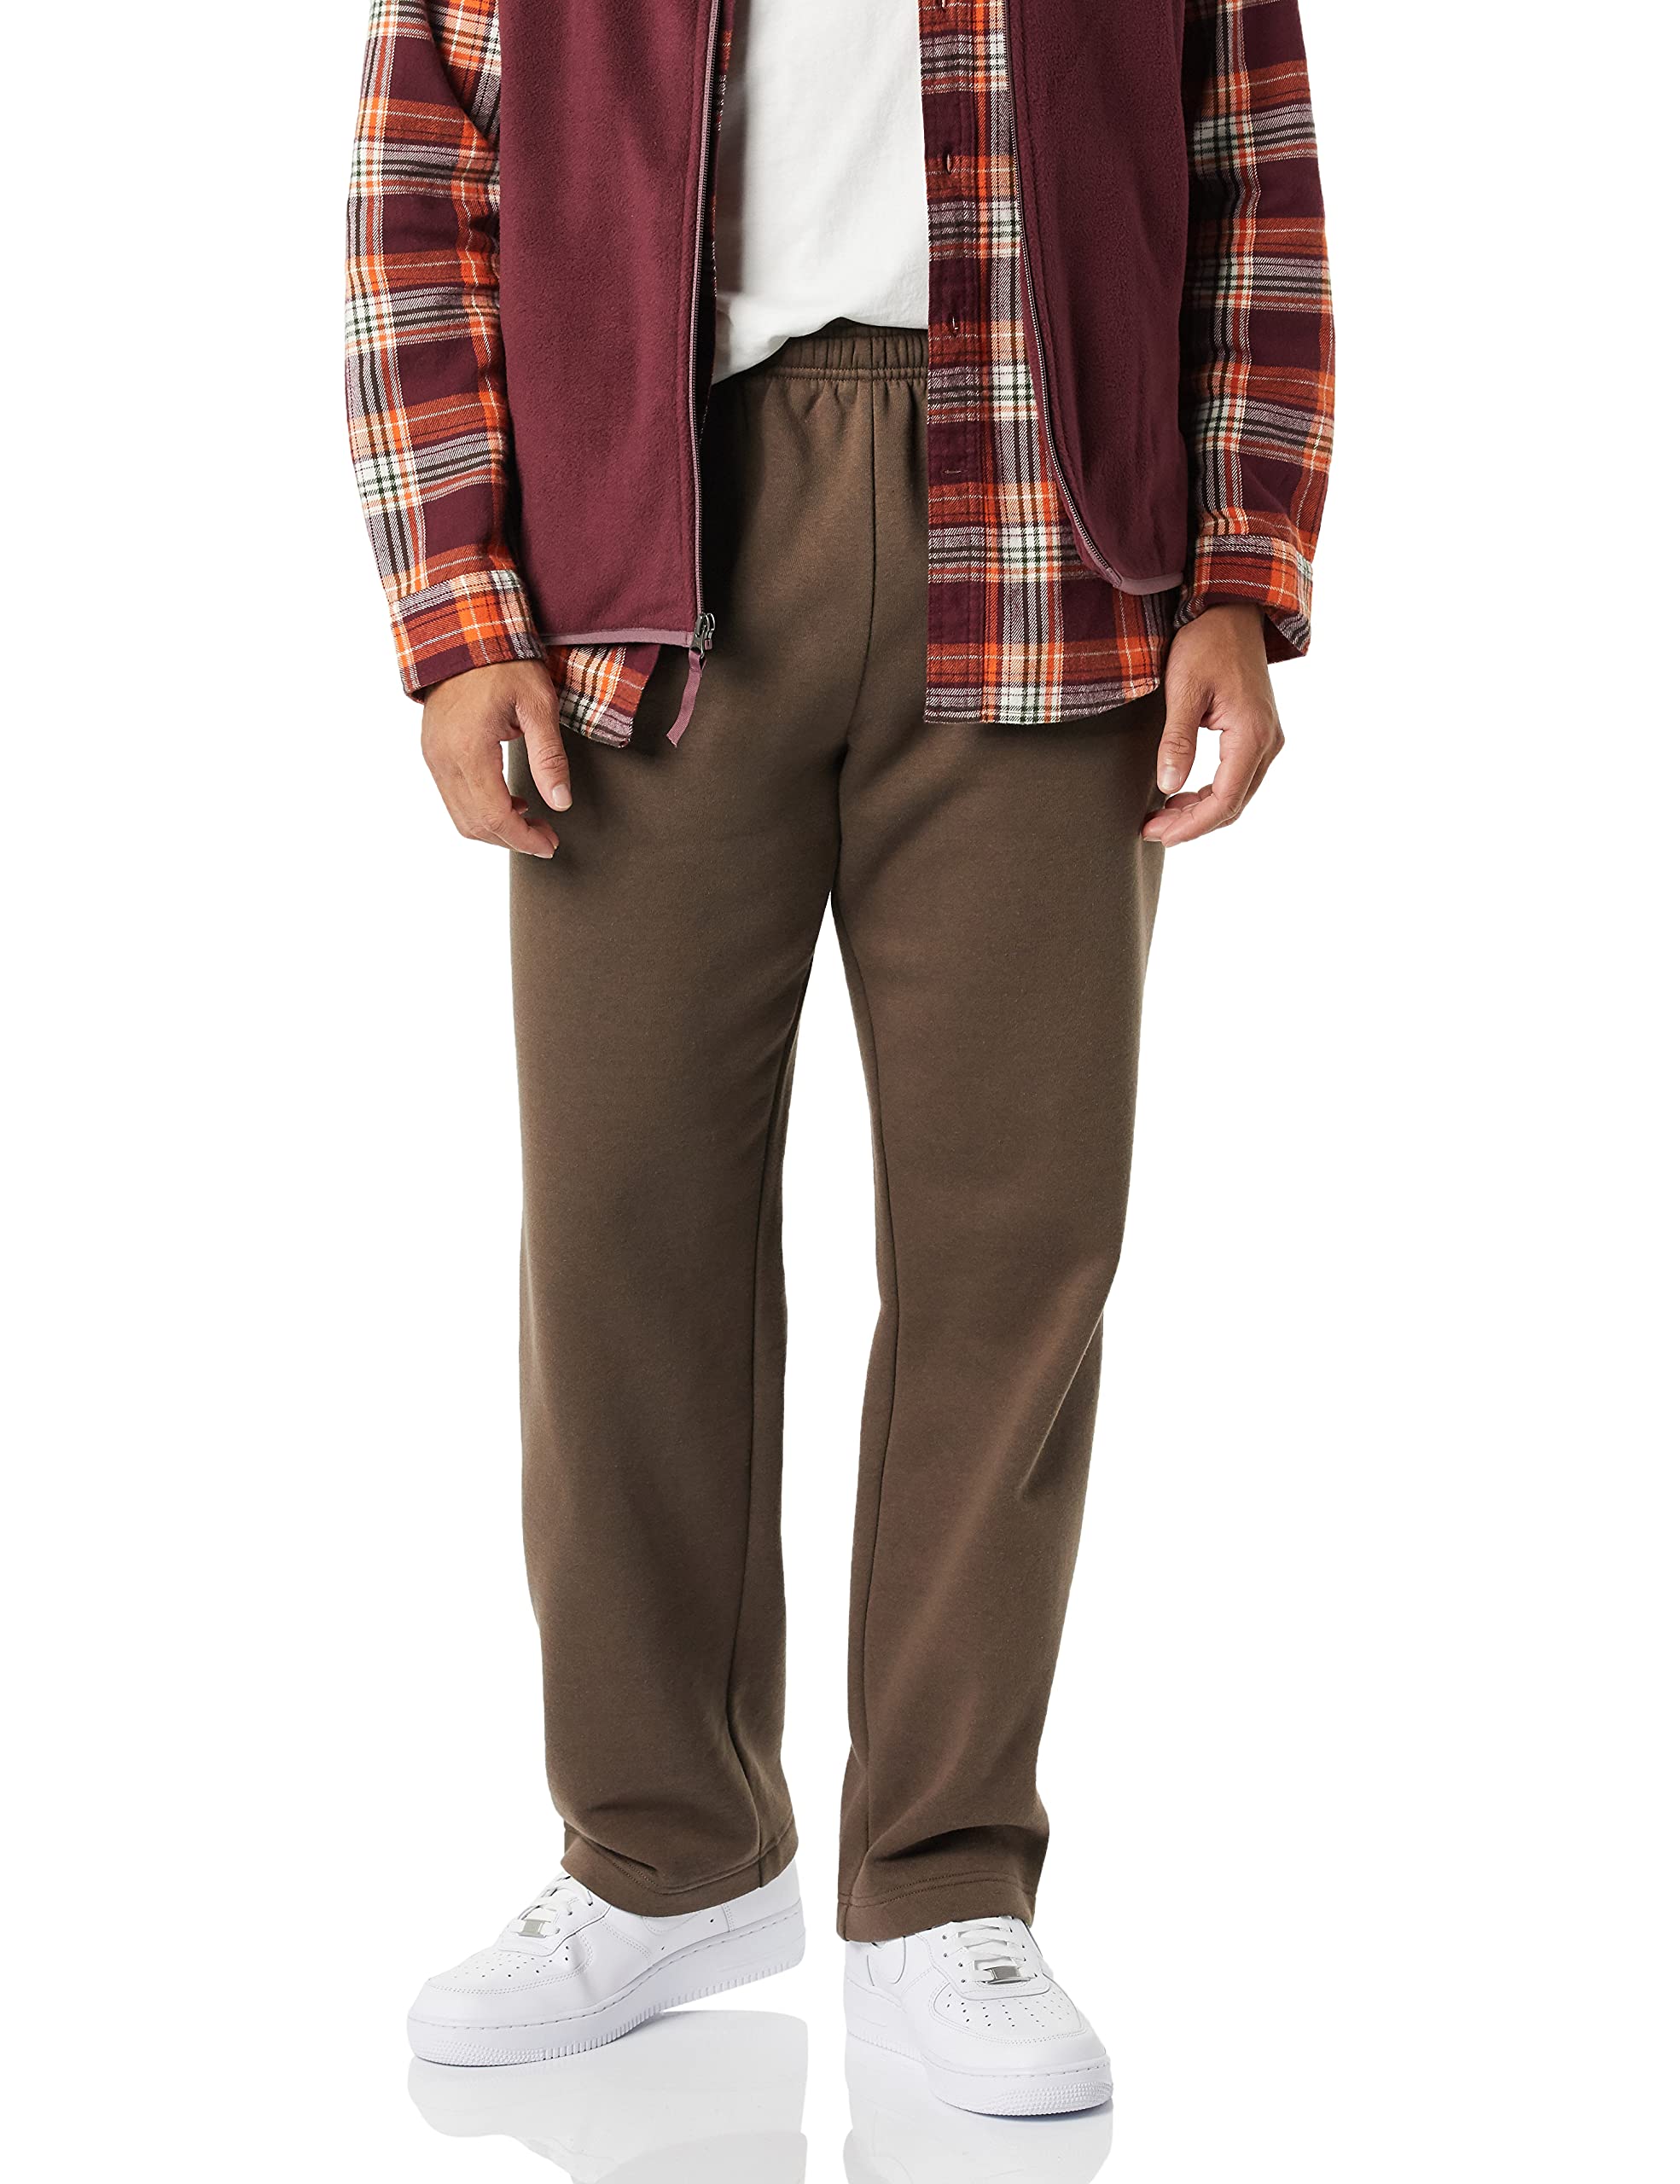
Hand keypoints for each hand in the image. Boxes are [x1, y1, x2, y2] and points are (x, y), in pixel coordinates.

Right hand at [419, 661, 571, 856]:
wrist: (465, 632)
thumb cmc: (504, 663)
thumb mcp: (538, 705)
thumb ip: (549, 756)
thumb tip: (561, 802)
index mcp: (469, 749)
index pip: (494, 816)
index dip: (523, 839)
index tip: (550, 845)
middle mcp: (443, 759)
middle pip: (474, 824)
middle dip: (512, 840)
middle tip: (547, 838)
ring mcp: (433, 757)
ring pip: (460, 817)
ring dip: (496, 829)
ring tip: (532, 822)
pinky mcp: (433, 752)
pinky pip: (453, 798)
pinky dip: (481, 811)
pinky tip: (510, 801)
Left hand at [1145, 604, 1283, 846]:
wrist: (1232, 610)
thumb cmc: (1206, 643)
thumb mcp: (1184, 690)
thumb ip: (1177, 741)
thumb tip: (1168, 786)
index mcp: (1252, 736)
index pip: (1224, 801)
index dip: (1191, 825)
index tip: (1159, 833)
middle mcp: (1268, 743)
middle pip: (1232, 804)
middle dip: (1191, 823)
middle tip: (1151, 829)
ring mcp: (1267, 739)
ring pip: (1235, 794)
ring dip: (1199, 811)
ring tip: (1160, 816)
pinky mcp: (1258, 734)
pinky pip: (1237, 777)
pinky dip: (1209, 793)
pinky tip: (1180, 794)